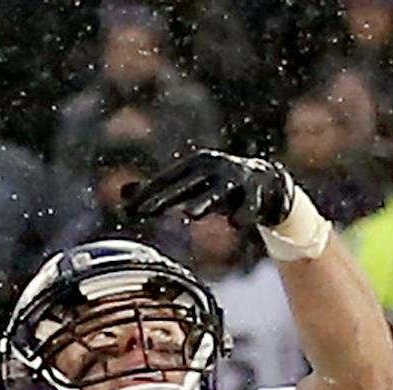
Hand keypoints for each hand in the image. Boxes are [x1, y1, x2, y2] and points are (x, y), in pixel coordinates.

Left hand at [122, 149, 293, 229]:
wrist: (270, 183)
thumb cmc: (222, 187)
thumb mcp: (192, 185)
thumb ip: (161, 190)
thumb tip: (122, 195)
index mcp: (197, 164)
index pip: (168, 179)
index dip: (149, 193)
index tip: (130, 210)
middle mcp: (215, 168)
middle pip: (187, 186)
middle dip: (166, 199)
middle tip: (146, 211)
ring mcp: (237, 180)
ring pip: (217, 193)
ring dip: (204, 202)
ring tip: (191, 213)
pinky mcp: (257, 195)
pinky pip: (249, 207)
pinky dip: (242, 215)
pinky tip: (235, 223)